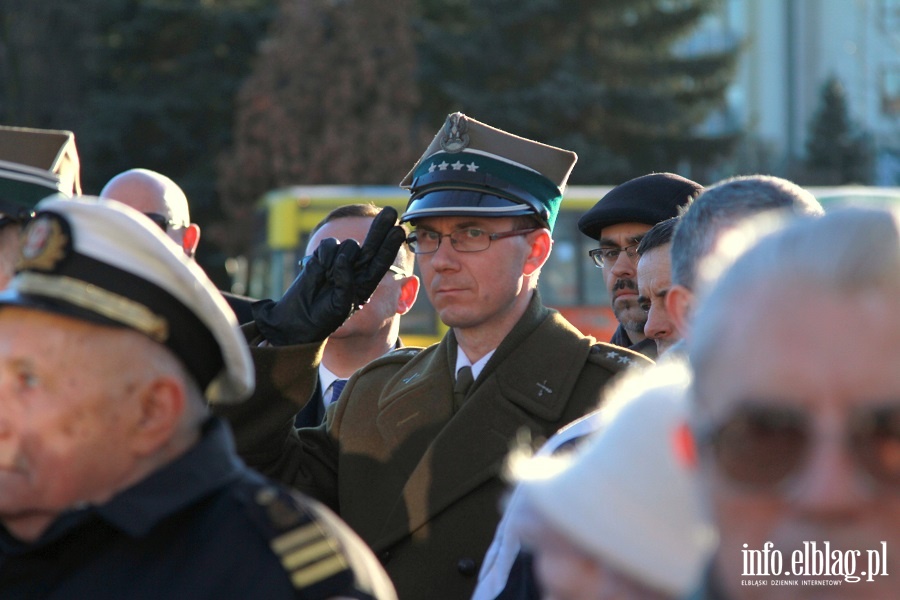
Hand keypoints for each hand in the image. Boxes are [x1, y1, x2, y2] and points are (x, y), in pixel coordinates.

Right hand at [251, 207, 406, 344]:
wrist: (301, 317)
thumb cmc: (325, 315)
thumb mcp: (342, 304)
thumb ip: (347, 282)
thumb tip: (344, 258)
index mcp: (366, 282)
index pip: (382, 260)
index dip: (391, 245)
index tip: (400, 231)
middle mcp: (356, 268)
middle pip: (372, 244)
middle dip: (380, 227)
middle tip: (390, 211)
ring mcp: (340, 260)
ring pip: (348, 245)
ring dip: (339, 260)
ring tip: (328, 279)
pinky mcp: (323, 255)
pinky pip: (329, 245)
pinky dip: (325, 255)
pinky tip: (320, 270)